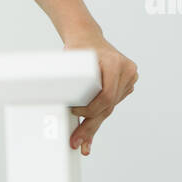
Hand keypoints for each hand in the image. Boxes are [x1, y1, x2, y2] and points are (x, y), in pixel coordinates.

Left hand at [64, 33, 137, 154]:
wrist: (87, 38)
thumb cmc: (77, 50)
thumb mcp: (71, 61)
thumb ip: (68, 79)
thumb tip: (52, 99)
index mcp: (114, 63)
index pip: (106, 96)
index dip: (90, 109)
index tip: (74, 113)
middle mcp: (126, 70)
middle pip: (108, 105)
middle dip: (90, 126)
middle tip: (77, 142)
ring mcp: (129, 77)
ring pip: (109, 108)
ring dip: (94, 125)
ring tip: (81, 142)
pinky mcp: (127, 84)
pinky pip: (112, 105)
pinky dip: (99, 118)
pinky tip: (90, 136)